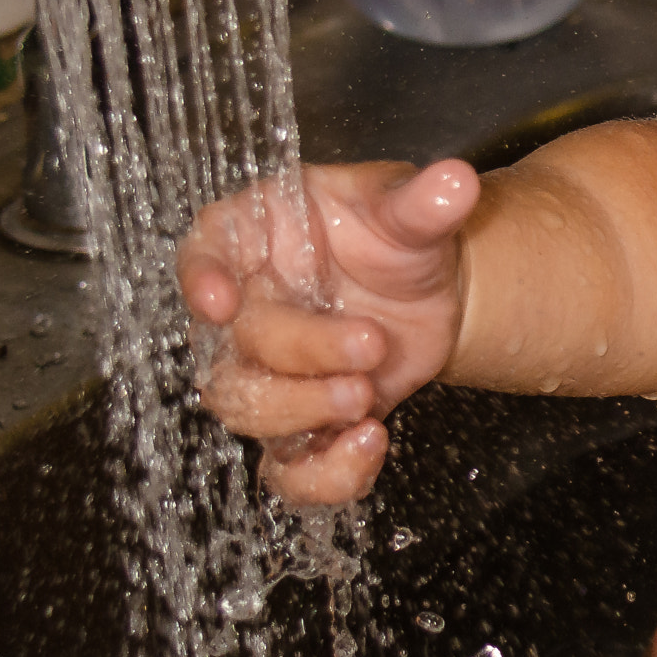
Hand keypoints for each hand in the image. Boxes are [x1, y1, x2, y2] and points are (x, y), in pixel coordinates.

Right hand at [178, 159, 478, 504]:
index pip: (203, 251)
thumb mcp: (409, 212)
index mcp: (255, 240)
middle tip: (370, 344)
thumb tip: (457, 182)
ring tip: (367, 397)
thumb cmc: (396, 239)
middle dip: (301, 353)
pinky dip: (324, 474)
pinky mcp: (302, 424)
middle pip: (232, 346)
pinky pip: (288, 472)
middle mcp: (247, 308)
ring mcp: (268, 372)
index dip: (200, 278)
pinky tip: (370, 445)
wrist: (432, 294)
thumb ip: (424, 204)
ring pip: (245, 410)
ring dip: (303, 411)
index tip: (220, 300)